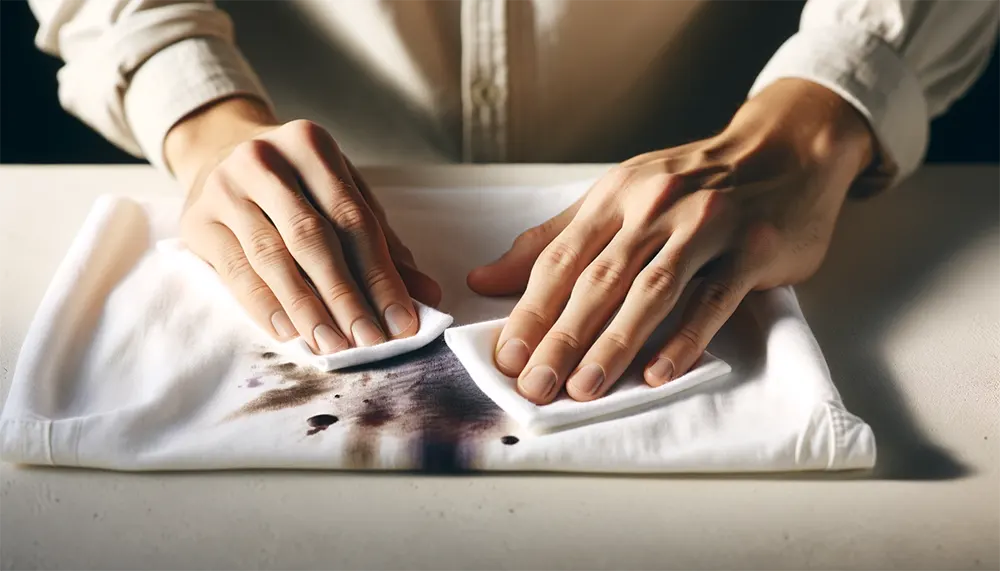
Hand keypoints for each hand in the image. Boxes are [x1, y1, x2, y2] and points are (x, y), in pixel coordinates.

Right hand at [166, 97, 440, 352]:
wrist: (218, 152)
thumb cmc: (296, 183)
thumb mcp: (341, 196)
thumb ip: (382, 245)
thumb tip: (427, 295)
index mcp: (311, 144)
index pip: (354, 219)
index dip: (381, 274)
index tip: (402, 320)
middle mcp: (264, 159)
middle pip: (313, 239)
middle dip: (346, 297)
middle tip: (370, 341)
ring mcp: (224, 188)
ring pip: (273, 258)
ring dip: (307, 308)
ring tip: (334, 346)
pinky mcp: (196, 221)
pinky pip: (236, 271)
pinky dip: (265, 306)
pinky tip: (290, 332)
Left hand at [468, 79, 874, 403]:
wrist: (787, 148)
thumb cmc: (693, 182)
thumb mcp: (618, 196)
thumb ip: (553, 240)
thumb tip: (483, 281)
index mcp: (616, 195)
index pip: (561, 259)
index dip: (530, 310)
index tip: (508, 356)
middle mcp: (655, 206)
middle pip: (599, 280)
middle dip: (561, 338)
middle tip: (535, 385)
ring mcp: (706, 226)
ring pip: (650, 291)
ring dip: (613, 344)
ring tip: (583, 389)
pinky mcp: (752, 249)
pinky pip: (712, 299)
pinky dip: (684, 339)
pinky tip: (657, 373)